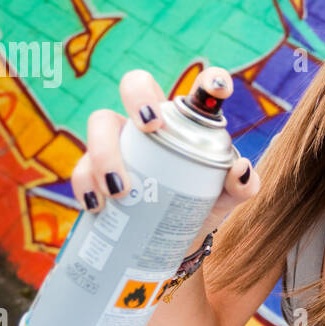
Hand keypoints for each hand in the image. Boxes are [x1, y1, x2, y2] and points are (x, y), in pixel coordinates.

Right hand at [70, 66, 259, 217]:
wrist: (170, 243)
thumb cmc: (200, 207)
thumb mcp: (226, 200)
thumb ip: (242, 187)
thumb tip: (240, 168)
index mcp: (185, 122)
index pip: (199, 91)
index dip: (211, 81)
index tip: (220, 86)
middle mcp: (147, 123)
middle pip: (134, 85)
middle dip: (138, 97)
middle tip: (150, 127)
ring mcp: (117, 142)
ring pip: (100, 123)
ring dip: (104, 150)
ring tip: (121, 189)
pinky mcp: (93, 171)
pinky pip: (81, 169)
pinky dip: (85, 185)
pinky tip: (97, 205)